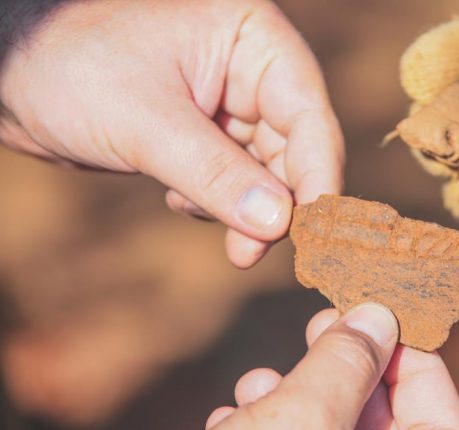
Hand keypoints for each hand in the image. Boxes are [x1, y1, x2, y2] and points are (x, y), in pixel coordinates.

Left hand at [0, 0, 343, 268]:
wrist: (11, 74)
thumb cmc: (69, 64)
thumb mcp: (146, 121)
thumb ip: (216, 174)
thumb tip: (279, 225)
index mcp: (253, 40)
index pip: (307, 112)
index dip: (319, 174)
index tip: (318, 230)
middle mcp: (251, 69)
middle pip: (295, 147)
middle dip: (279, 205)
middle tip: (256, 251)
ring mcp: (230, 103)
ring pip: (267, 171)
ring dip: (249, 213)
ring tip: (226, 241)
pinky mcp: (206, 134)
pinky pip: (235, 180)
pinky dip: (219, 204)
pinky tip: (181, 200)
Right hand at [177, 304, 458, 429]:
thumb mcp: (300, 420)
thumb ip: (346, 363)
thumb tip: (380, 315)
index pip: (443, 429)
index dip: (418, 367)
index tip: (382, 322)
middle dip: (347, 374)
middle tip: (321, 324)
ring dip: (294, 403)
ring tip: (256, 383)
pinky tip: (228, 424)